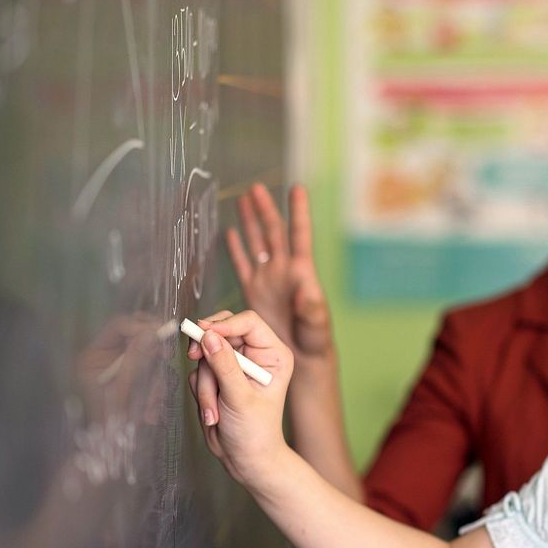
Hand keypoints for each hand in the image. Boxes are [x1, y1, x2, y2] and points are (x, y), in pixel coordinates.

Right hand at [186, 310, 293, 486]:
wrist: (246, 458)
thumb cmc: (255, 431)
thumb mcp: (240, 397)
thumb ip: (224, 365)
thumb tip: (209, 335)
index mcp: (274, 353)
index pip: (248, 322)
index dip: (224, 324)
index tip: (203, 333)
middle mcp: (256, 354)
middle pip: (222, 330)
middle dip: (207, 349)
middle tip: (193, 356)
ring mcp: (235, 364)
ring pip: (206, 354)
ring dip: (205, 384)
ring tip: (215, 411)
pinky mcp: (218, 376)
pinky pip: (198, 371)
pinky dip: (200, 392)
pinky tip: (213, 413)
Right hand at [226, 183, 331, 359]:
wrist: (301, 359)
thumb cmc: (314, 342)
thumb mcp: (316, 326)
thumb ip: (311, 308)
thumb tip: (304, 289)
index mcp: (301, 273)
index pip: (299, 236)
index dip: (298, 212)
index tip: (297, 189)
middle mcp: (283, 271)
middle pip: (273, 233)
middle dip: (265, 210)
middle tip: (256, 188)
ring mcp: (268, 280)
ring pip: (256, 244)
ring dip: (250, 222)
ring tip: (244, 199)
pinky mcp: (253, 293)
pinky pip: (242, 265)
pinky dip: (236, 249)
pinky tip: (231, 232)